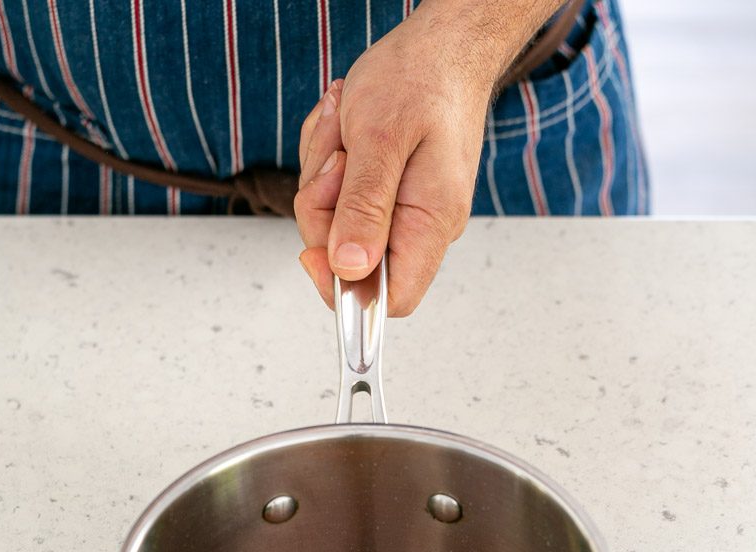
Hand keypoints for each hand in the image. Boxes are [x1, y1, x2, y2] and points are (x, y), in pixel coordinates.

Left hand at [294, 0, 561, 314]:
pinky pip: (337, 198)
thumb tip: (350, 268)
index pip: (391, 300)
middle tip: (338, 161)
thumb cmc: (422, 80)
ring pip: (334, 224)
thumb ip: (365, 208)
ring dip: (323, 177)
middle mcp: (419, 228)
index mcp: (429, 226)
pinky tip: (344, 131)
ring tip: (344, 131)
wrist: (442, 44)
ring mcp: (402, 212)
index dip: (345, 289)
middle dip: (324, 210)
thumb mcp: (381, 140)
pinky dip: (328, 164)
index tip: (316, 253)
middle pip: (349, 260)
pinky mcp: (385, 194)